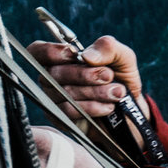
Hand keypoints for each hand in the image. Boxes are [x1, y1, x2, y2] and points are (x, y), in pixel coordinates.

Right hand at [27, 35, 143, 121]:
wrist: (129, 112)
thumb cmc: (121, 80)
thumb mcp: (123, 58)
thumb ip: (108, 48)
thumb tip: (86, 55)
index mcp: (61, 59)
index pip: (37, 51)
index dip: (50, 51)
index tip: (74, 54)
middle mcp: (52, 78)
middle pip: (54, 73)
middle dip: (85, 74)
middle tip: (108, 75)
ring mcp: (54, 99)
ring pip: (64, 92)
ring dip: (95, 92)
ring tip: (117, 92)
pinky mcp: (60, 119)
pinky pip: (68, 111)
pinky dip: (92, 107)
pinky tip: (108, 107)